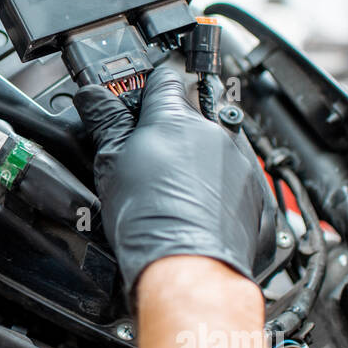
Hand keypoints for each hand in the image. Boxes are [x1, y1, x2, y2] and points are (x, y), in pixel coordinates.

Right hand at [74, 64, 276, 291]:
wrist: (190, 266)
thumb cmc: (151, 220)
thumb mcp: (112, 164)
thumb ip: (105, 121)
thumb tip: (92, 95)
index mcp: (175, 118)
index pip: (163, 80)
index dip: (148, 88)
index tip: (141, 98)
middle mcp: (213, 132)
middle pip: (188, 119)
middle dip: (170, 135)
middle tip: (148, 162)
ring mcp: (239, 162)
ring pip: (213, 150)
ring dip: (195, 163)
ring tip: (172, 195)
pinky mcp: (255, 191)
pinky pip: (234, 181)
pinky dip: (217, 191)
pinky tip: (196, 211)